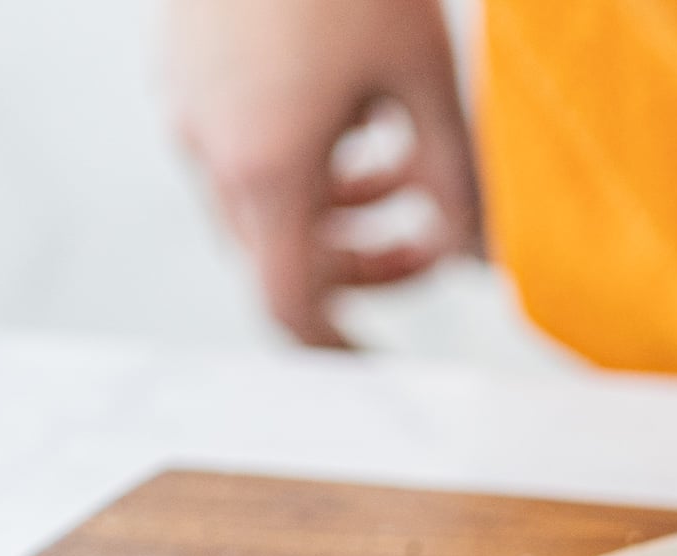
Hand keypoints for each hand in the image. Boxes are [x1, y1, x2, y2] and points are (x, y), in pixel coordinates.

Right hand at [165, 0, 478, 347]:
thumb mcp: (434, 92)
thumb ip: (462, 189)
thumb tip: (487, 265)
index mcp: (268, 170)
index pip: (290, 308)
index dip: (338, 349)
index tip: (379, 362)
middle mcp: (211, 148)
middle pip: (284, 259)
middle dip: (365, 265)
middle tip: (436, 240)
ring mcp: (189, 107)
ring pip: (266, 203)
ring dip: (342, 210)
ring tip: (412, 170)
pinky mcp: (189, 71)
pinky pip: (242, 148)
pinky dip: (308, 160)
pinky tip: (360, 116)